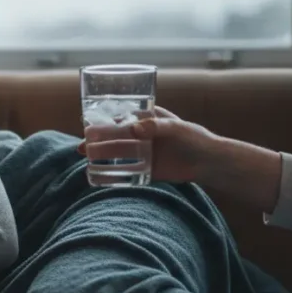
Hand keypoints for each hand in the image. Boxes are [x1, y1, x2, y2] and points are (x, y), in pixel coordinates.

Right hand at [79, 106, 217, 183]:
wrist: (209, 162)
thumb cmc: (195, 138)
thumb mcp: (176, 128)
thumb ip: (156, 126)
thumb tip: (134, 129)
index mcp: (147, 119)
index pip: (121, 117)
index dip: (103, 120)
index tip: (87, 122)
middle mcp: (142, 135)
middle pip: (114, 136)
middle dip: (97, 139)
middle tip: (82, 145)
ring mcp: (144, 152)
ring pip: (117, 153)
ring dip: (101, 155)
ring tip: (86, 158)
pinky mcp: (147, 169)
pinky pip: (126, 171)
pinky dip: (113, 172)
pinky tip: (99, 174)